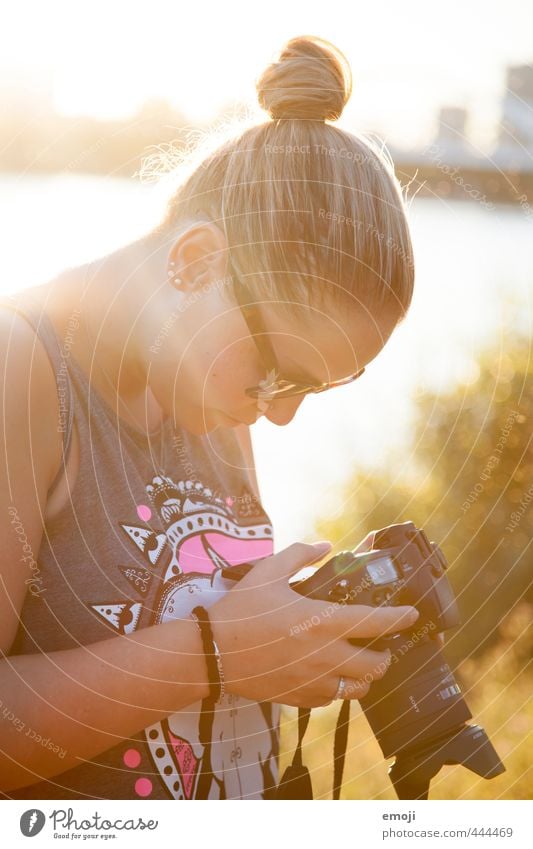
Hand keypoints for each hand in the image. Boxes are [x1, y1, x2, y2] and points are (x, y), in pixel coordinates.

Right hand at [210, 541, 419, 707]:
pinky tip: (329, 674)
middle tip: (380, 643)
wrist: (211, 653)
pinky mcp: (301, 699)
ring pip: (360, 688)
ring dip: (365, 674)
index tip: (411, 614)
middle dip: (386, 654)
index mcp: (322, 622)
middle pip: (377, 664)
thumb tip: (325, 546)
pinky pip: (334, 699)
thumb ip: (300, 554)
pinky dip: (339, 688)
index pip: (376, 622)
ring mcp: (314, 682)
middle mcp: (325, 655)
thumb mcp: (268, 572)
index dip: (400, 618)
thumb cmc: (240, 610)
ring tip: (358, 661)